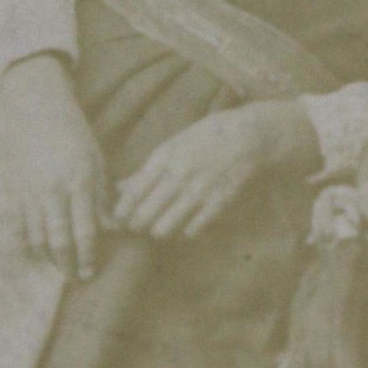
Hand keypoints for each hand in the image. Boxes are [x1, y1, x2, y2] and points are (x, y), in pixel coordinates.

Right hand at [0, 53, 108, 278]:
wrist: (35, 108)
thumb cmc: (73, 132)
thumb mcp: (96, 161)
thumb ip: (102, 197)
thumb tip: (113, 228)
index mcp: (78, 181)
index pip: (86, 229)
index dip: (90, 254)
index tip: (93, 271)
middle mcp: (53, 190)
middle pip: (59, 240)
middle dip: (69, 264)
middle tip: (78, 278)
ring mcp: (31, 191)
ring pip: (37, 237)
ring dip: (49, 259)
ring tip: (61, 269)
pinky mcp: (15, 190)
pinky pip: (21, 226)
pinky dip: (29, 244)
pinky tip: (39, 254)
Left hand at [112, 100, 319, 237]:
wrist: (249, 136)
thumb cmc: (206, 137)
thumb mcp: (173, 145)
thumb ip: (147, 169)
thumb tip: (120, 187)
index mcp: (164, 158)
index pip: (133, 192)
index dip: (121, 211)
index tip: (118, 218)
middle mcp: (178, 176)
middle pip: (145, 214)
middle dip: (136, 224)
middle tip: (137, 226)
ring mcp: (199, 191)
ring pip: (164, 227)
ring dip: (158, 230)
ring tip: (160, 227)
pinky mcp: (218, 203)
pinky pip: (192, 230)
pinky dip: (186, 231)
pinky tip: (186, 225)